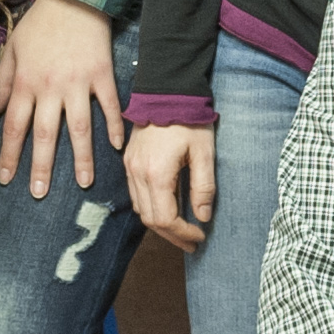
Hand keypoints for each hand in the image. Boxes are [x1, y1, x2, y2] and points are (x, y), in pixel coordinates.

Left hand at [0, 0, 120, 199]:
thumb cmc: (39, 23)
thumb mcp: (12, 49)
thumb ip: (2, 81)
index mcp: (26, 82)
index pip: (13, 126)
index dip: (9, 154)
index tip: (7, 178)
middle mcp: (50, 88)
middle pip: (45, 134)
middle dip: (41, 166)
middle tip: (39, 193)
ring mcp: (79, 83)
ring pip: (79, 127)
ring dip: (81, 157)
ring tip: (83, 183)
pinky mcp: (102, 75)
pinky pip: (109, 106)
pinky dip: (114, 126)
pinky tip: (117, 148)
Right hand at [124, 121, 216, 249]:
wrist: (166, 90)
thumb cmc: (189, 120)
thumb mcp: (204, 153)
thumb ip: (203, 187)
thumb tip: (202, 217)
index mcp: (157, 174)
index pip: (165, 219)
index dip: (183, 234)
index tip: (200, 237)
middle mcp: (137, 173)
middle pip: (150, 219)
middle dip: (172, 235)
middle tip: (192, 242)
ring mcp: (130, 167)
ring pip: (140, 209)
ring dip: (160, 224)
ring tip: (181, 230)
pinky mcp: (129, 161)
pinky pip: (135, 195)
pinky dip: (150, 208)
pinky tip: (167, 208)